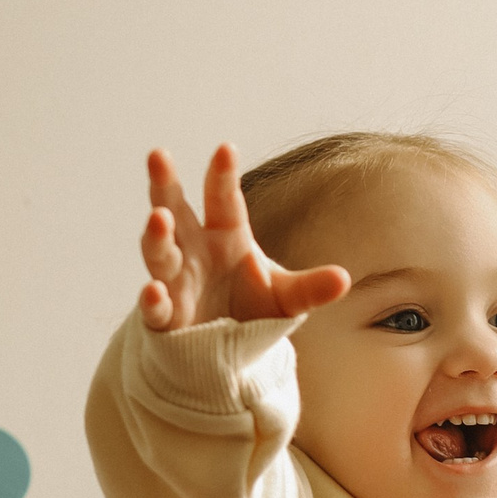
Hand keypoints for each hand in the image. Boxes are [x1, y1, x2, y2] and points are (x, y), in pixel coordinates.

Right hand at [137, 142, 349, 332]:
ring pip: (158, 253)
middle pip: (176, 212)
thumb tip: (344, 279)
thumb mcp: (288, 297)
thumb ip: (311, 287)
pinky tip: (154, 292)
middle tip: (158, 156)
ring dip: (156, 236)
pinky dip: (152, 301)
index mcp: (225, 235)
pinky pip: (154, 307)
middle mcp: (195, 251)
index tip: (227, 149)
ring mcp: (176, 282)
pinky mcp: (166, 318)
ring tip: (159, 218)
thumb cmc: (255, 308)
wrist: (232, 348)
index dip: (223, 175)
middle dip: (166, 186)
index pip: (223, 199)